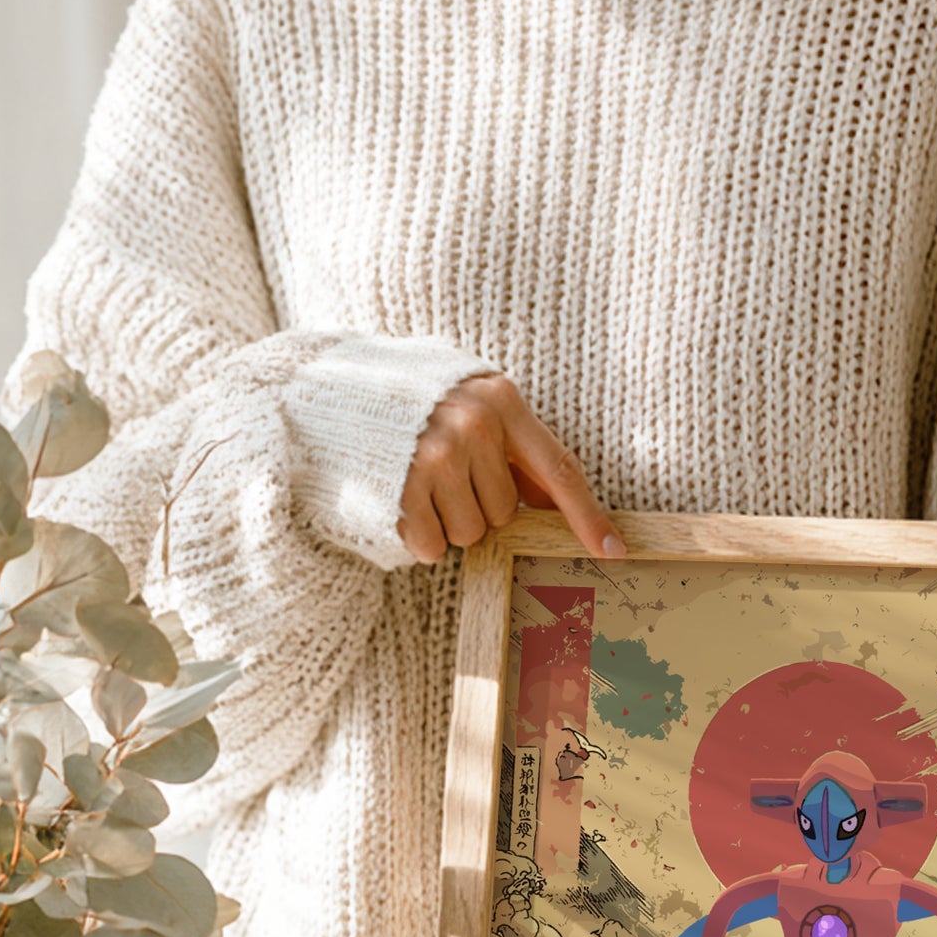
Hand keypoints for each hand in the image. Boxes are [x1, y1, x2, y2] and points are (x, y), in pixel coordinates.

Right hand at [399, 373, 624, 564]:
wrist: (322, 387)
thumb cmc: (406, 400)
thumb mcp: (467, 401)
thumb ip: (511, 445)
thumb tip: (554, 500)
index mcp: (500, 400)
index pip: (559, 469)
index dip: (588, 515)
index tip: (614, 549)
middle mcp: (474, 426)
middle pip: (506, 512)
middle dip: (478, 506)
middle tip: (442, 475)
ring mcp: (436, 457)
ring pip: (472, 534)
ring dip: (447, 523)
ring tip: (416, 484)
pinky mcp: (402, 489)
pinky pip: (433, 546)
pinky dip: (419, 537)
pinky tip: (399, 500)